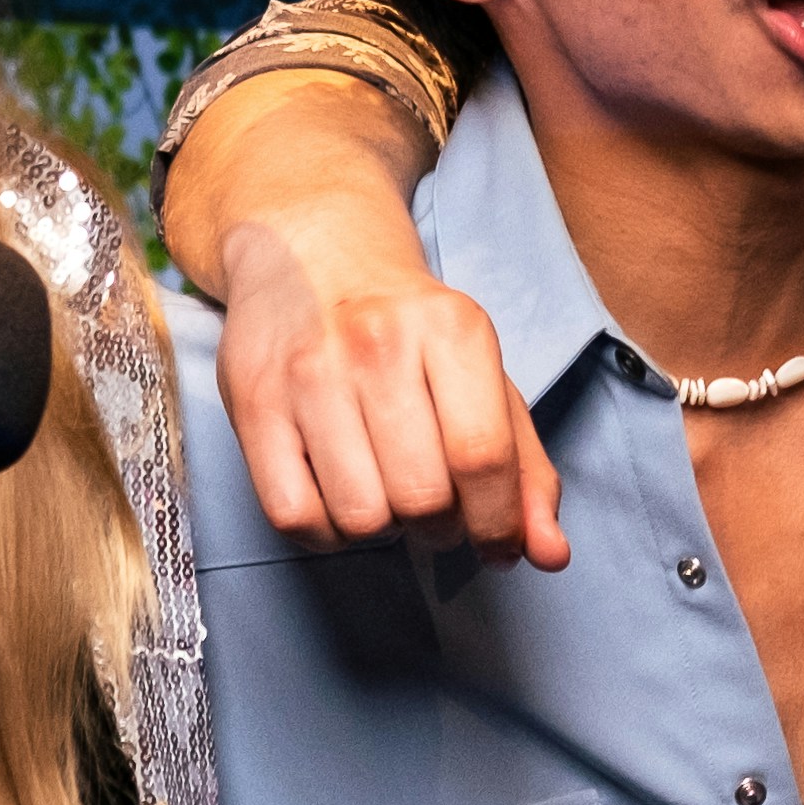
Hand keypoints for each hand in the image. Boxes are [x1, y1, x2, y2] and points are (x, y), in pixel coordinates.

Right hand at [217, 213, 568, 568]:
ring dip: (382, 529)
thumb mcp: (483, 376)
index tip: (497, 542)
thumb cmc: (409, 329)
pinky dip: (326, 532)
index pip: (483, 457)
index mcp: (452, 329)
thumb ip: (525, 469)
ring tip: (384, 491)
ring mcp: (308, 373)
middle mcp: (377, 344)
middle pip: (422, 497)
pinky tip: (338, 498)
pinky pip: (295, 517)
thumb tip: (550, 554)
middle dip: (440, 527)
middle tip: (434, 506)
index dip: (497, 522)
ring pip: (359, 516)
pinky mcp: (253, 404)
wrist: (313, 250)